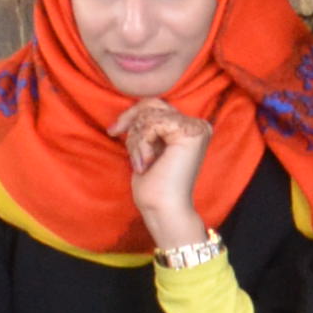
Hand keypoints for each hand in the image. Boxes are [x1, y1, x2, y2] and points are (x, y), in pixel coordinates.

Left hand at [118, 99, 215, 252]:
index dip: (132, 116)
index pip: (155, 106)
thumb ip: (148, 127)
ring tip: (142, 163)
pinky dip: (141, 143)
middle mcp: (198, 126)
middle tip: (127, 148)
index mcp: (190, 129)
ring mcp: (196, 128)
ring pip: (150, 115)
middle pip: (152, 104)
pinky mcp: (190, 134)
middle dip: (132, 124)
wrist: (163, 208)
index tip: (114, 132)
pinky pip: (153, 124)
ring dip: (136, 140)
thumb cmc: (153, 185)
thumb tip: (132, 109)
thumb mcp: (147, 146)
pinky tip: (148, 162)